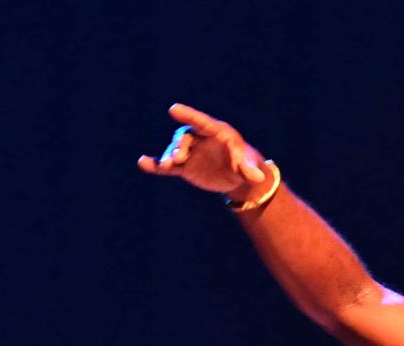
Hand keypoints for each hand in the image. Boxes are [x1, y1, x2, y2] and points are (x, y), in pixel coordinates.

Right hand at [137, 102, 266, 197]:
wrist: (237, 177)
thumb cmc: (246, 164)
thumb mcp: (250, 167)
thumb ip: (250, 170)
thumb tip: (259, 177)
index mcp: (216, 132)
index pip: (201, 122)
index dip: (188, 115)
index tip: (173, 109)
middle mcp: (200, 139)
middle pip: (185, 138)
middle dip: (179, 146)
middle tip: (176, 158)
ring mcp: (191, 153)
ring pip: (175, 152)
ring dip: (168, 157)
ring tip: (165, 165)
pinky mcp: (185, 167)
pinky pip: (168, 166)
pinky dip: (156, 166)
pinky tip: (143, 164)